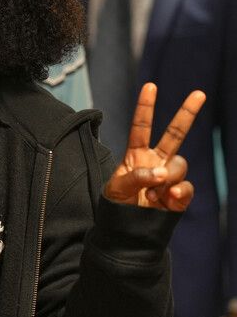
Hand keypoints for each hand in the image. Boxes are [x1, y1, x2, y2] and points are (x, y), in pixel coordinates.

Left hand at [103, 83, 204, 210]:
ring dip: (167, 178)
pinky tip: (167, 200)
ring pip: (180, 164)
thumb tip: (161, 173)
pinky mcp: (180, 194)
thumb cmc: (118, 205)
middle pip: (175, 134)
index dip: (145, 107)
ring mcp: (170, 177)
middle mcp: (156, 161)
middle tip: (199, 94)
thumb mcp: (116, 189)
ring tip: (150, 195)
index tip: (150, 86)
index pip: (141, 127)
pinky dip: (178, 192)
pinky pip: (186, 187)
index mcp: (136, 155)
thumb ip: (135, 177)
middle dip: (187, 113)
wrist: (128, 230)